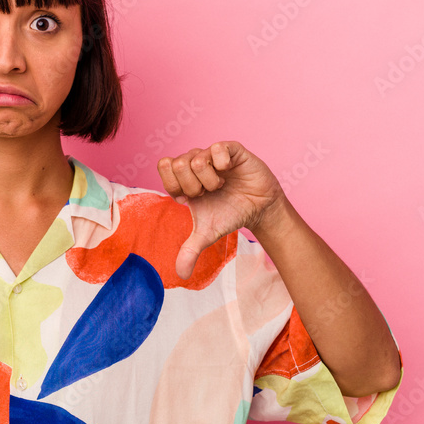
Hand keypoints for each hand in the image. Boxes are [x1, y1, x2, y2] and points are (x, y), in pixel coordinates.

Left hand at [157, 141, 287, 278]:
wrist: (259, 209)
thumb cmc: (230, 214)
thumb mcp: (207, 233)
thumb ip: (190, 250)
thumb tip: (180, 275)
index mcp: (183, 177)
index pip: (164, 166)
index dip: (176, 185)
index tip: (192, 198)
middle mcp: (195, 162)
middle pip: (178, 164)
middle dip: (195, 186)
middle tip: (208, 192)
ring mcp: (212, 154)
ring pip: (196, 158)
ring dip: (210, 180)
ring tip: (220, 186)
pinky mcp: (231, 149)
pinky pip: (217, 148)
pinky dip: (221, 164)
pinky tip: (229, 172)